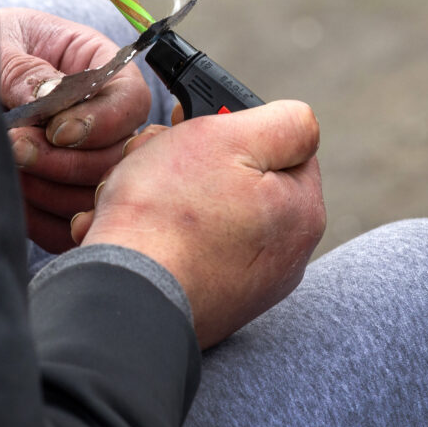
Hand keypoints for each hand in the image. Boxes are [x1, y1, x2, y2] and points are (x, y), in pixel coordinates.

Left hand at [0, 7, 153, 252]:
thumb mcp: (0, 43)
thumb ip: (23, 70)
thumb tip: (47, 97)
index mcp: (98, 65)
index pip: (130, 100)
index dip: (103, 122)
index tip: (57, 130)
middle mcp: (102, 116)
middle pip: (117, 156)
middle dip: (67, 160)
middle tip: (16, 148)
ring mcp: (84, 158)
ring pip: (95, 195)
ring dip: (51, 190)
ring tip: (7, 167)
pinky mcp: (59, 195)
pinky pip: (67, 226)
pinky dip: (41, 220)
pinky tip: (11, 197)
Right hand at [71, 101, 325, 348]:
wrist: (125, 295)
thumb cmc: (170, 212)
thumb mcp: (228, 138)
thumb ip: (281, 122)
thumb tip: (300, 124)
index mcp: (302, 212)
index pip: (282, 144)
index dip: (235, 126)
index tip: (194, 126)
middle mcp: (285, 255)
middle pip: (239, 178)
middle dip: (193, 161)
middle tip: (153, 159)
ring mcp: (247, 286)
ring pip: (207, 213)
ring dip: (167, 195)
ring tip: (133, 196)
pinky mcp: (209, 305)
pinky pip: (187, 252)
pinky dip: (159, 236)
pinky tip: (132, 233)